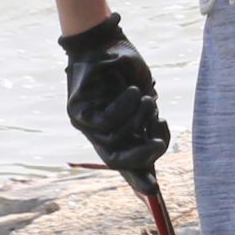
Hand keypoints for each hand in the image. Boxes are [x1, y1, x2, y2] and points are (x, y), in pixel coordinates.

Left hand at [62, 14, 168, 192]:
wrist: (105, 43)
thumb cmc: (125, 70)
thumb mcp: (143, 98)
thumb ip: (147, 122)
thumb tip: (156, 145)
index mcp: (115, 131)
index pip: (125, 161)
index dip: (138, 177)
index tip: (153, 191)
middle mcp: (97, 132)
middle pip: (115, 159)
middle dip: (140, 158)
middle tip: (158, 144)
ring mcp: (84, 123)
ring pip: (113, 139)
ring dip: (137, 119)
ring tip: (146, 98)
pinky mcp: (76, 111)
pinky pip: (103, 122)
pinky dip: (122, 108)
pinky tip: (131, 91)